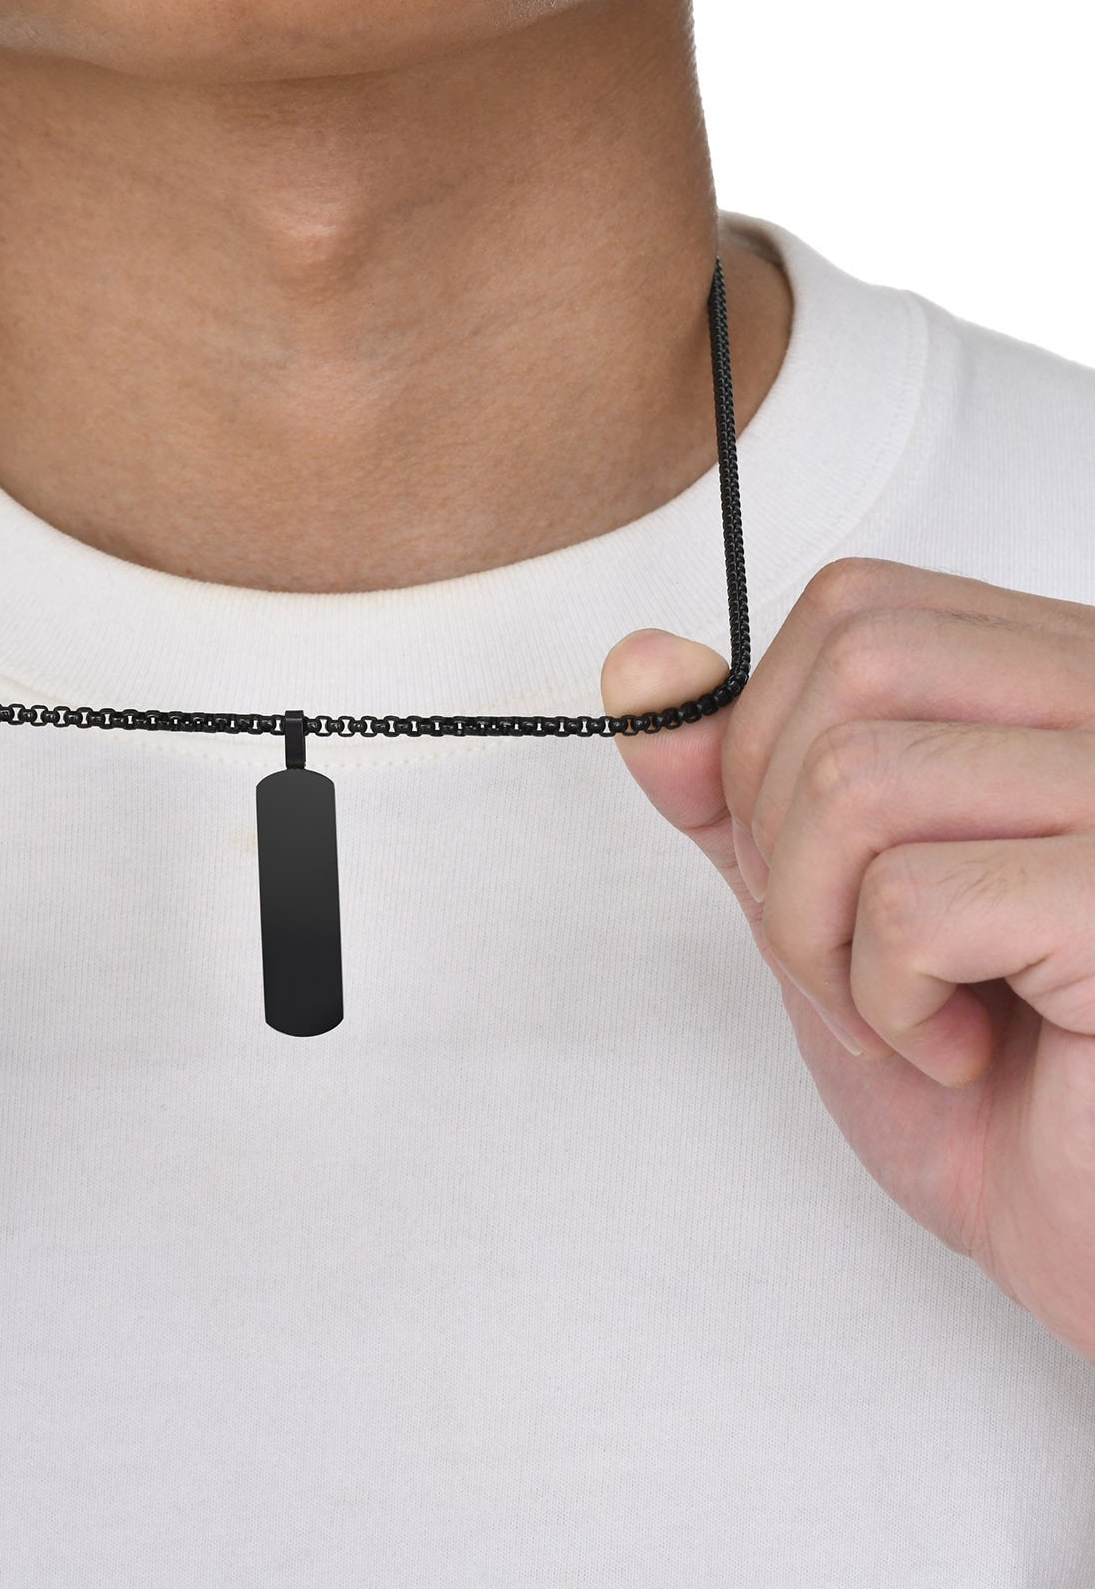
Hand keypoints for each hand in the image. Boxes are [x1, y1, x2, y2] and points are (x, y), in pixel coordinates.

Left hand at [600, 556, 1094, 1362]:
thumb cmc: (991, 1086)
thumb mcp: (823, 909)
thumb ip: (734, 788)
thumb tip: (643, 664)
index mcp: (1054, 690)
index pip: (857, 610)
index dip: (772, 740)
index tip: (806, 867)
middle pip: (856, 664)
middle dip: (784, 834)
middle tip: (848, 954)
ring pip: (862, 778)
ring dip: (821, 931)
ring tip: (900, 1011)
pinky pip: (915, 901)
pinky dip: (888, 1001)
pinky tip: (968, 1053)